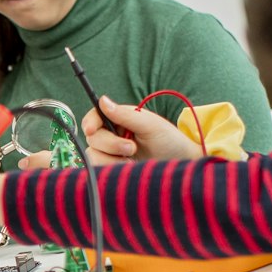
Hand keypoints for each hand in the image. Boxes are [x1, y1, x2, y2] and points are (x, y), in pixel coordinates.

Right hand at [80, 97, 198, 164]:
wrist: (181, 165)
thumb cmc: (170, 141)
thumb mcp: (150, 124)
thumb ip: (125, 114)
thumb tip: (103, 100)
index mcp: (119, 120)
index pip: (95, 117)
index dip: (90, 122)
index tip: (91, 130)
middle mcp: (112, 136)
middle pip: (93, 138)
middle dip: (111, 144)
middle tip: (131, 148)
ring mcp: (112, 154)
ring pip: (94, 155)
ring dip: (112, 159)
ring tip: (132, 161)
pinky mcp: (114, 170)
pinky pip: (101, 170)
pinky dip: (113, 169)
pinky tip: (129, 169)